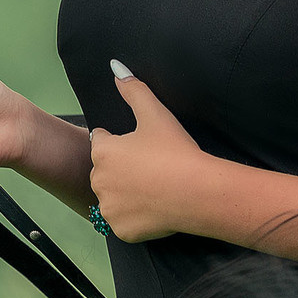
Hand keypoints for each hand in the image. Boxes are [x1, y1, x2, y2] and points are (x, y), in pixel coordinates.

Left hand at [86, 60, 209, 242]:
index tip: (142, 147)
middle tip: (151, 168)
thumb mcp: (155, 113)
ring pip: (113, 198)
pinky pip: (124, 222)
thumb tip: (115, 66)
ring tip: (154, 188)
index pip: (101, 141)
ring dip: (126, 194)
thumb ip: (134, 89)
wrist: (198, 193)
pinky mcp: (121, 230)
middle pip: (105, 171)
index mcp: (104, 151)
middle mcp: (99, 181)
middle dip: (121, 169)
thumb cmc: (176, 151)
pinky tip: (155, 207)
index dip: (122, 142)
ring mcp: (109, 209)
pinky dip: (136, 217)